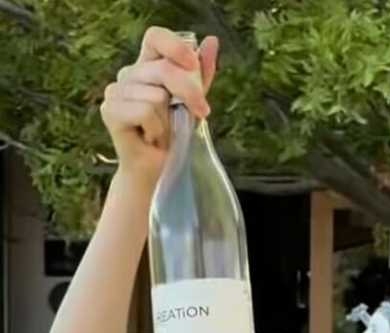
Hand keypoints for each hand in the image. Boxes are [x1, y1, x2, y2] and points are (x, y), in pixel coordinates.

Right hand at [100, 27, 218, 186]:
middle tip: (201, 114)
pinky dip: (156, 130)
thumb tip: (212, 41)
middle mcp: (129, 74)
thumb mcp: (193, 103)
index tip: (193, 65)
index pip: (155, 37)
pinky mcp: (110, 110)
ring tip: (161, 132)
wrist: (158, 170)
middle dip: (189, 94)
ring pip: (157, 96)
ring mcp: (116, 91)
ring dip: (168, 121)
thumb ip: (201, 74)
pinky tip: (149, 138)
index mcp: (147, 66)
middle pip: (163, 70)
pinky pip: (145, 112)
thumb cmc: (174, 136)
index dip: (175, 47)